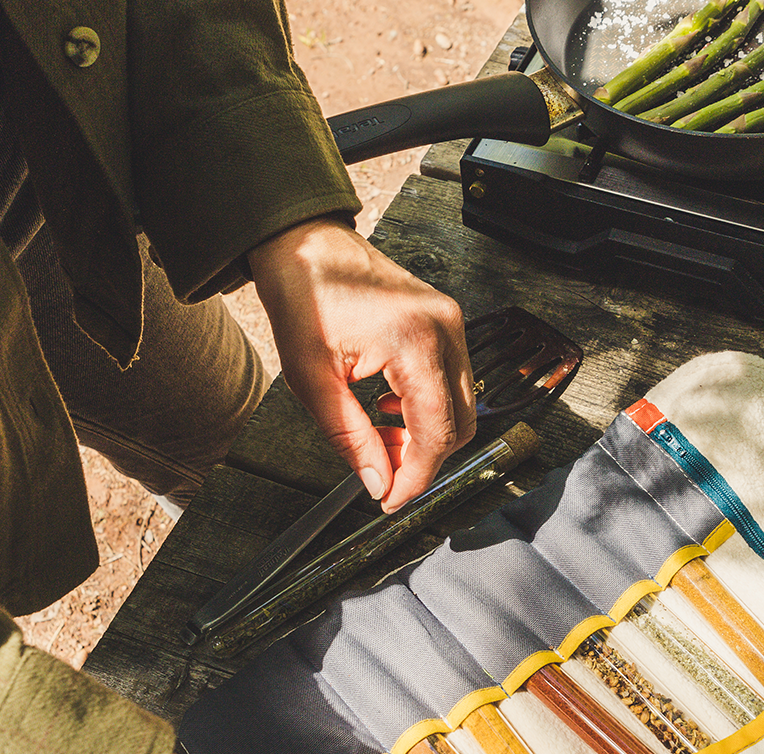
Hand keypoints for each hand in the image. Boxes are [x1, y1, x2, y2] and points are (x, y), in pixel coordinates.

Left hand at [248, 217, 476, 512]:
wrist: (306, 244)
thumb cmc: (303, 295)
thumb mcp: (313, 379)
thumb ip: (350, 438)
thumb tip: (378, 483)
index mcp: (414, 340)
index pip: (436, 431)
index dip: (416, 476)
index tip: (392, 500)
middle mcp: (444, 329)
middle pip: (459, 425)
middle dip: (423, 459)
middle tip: (384, 475)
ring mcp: (451, 323)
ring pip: (460, 408)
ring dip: (425, 436)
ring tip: (381, 438)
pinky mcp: (446, 323)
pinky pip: (452, 383)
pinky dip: (427, 409)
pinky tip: (389, 409)